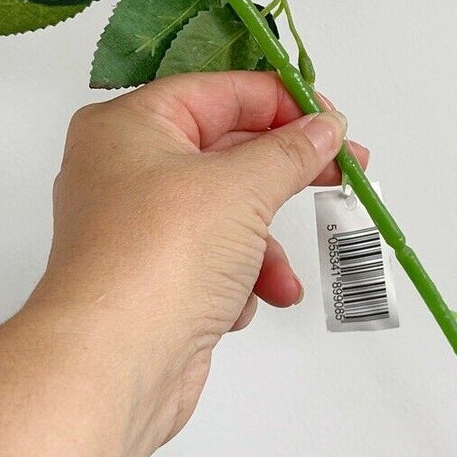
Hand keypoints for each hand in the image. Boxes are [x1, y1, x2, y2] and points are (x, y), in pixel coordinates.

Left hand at [24, 71, 369, 454]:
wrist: (113, 364)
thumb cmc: (163, 255)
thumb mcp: (241, 186)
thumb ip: (290, 151)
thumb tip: (323, 126)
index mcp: (127, 127)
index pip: (215, 93)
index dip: (278, 102)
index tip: (331, 119)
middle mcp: (123, 171)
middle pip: (223, 153)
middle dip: (283, 174)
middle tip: (342, 173)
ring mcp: (135, 230)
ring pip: (224, 216)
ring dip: (263, 246)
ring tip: (283, 275)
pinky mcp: (151, 282)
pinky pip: (211, 264)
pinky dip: (237, 281)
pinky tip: (243, 305)